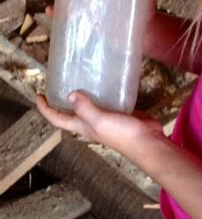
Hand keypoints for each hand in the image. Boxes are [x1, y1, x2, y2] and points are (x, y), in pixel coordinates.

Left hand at [36, 92, 164, 160]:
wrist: (147, 141)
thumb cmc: (123, 135)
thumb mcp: (100, 120)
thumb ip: (85, 109)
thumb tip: (69, 95)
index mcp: (83, 126)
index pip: (57, 119)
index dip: (45, 109)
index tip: (38, 95)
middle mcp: (91, 123)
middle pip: (70, 112)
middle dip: (60, 100)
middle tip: (58, 82)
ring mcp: (105, 117)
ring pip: (88, 104)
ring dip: (82, 93)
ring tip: (80, 76)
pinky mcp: (119, 111)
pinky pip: (106, 100)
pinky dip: (102, 91)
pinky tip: (106, 80)